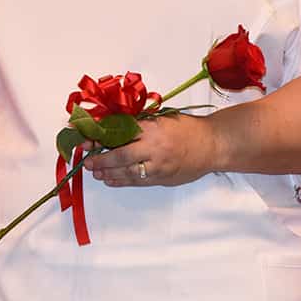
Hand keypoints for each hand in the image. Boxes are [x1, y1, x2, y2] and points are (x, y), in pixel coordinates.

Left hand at [87, 114, 218, 187]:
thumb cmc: (188, 128)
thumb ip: (141, 123)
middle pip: (120, 156)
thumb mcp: (163, 118)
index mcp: (153, 128)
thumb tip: (114, 126)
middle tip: (88, 161)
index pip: (120, 132)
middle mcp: (154, 148)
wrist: (213, 145)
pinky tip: (111, 180)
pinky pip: (138, 182)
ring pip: (127, 172)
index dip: (101, 137)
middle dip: (101, 159)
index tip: (87, 139)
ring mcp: (159, 166)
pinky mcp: (163, 178)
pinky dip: (122, 181)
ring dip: (109, 173)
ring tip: (96, 172)